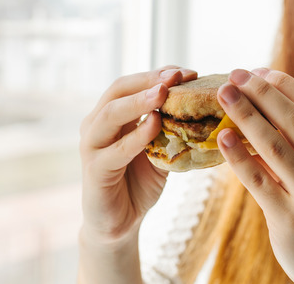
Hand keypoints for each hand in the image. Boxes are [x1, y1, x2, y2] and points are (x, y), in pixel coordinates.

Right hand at [79, 66, 196, 245]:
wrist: (120, 222)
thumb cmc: (139, 180)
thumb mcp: (159, 148)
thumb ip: (170, 126)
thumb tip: (202, 102)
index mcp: (111, 114)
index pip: (132, 83)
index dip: (158, 74)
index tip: (188, 71)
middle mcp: (96, 124)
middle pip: (118, 90)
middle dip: (149, 80)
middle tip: (176, 75)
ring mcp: (91, 146)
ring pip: (111, 113)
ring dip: (139, 101)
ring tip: (164, 92)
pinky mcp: (95, 170)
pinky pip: (116, 149)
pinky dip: (137, 135)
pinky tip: (156, 125)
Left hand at [215, 68, 293, 282]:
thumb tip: (258, 101)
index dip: (285, 85)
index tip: (259, 70)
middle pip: (293, 121)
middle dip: (261, 92)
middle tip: (235, 74)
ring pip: (274, 146)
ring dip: (245, 114)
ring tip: (223, 94)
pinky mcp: (289, 220)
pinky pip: (257, 180)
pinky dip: (237, 155)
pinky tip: (221, 136)